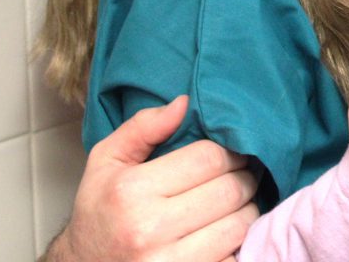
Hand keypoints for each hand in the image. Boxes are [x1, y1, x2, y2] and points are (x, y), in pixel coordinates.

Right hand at [45, 95, 258, 261]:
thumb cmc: (100, 212)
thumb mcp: (106, 161)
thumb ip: (143, 127)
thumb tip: (184, 103)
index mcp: (131, 192)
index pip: (209, 158)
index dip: (232, 150)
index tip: (235, 151)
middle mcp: (148, 231)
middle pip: (229, 191)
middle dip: (245, 178)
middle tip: (243, 175)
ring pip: (239, 226)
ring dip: (248, 210)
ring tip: (238, 203)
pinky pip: (234, 259)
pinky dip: (240, 245)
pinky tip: (228, 235)